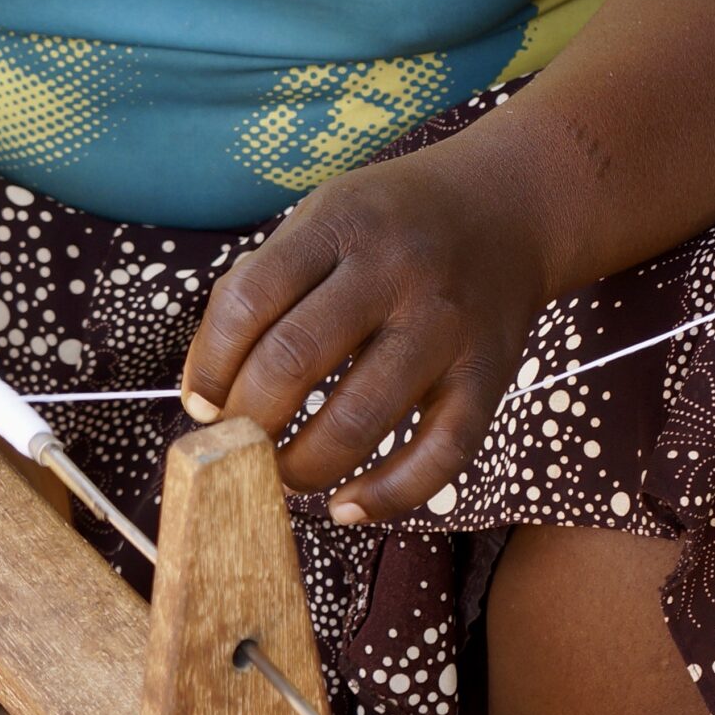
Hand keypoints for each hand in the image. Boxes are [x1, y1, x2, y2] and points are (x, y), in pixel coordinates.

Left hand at [179, 143, 552, 522]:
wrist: (511, 205)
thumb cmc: (388, 227)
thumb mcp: (320, 221)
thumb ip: (259, 289)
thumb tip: (204, 393)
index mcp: (337, 227)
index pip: (246, 303)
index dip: (210, 367)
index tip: (203, 404)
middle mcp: (393, 272)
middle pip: (292, 361)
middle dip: (247, 421)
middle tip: (238, 445)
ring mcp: (445, 326)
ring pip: (359, 418)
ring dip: (303, 466)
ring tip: (283, 474)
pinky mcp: (489, 374)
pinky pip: (441, 452)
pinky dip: (388, 495)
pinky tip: (346, 509)